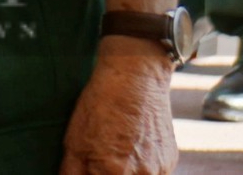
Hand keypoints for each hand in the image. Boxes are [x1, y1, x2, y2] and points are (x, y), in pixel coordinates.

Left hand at [60, 49, 176, 174]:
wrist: (135, 77)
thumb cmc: (100, 104)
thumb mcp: (74, 140)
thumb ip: (72, 172)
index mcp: (113, 172)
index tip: (89, 169)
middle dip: (107, 174)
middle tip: (101, 161)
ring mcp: (159, 171)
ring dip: (125, 174)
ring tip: (116, 153)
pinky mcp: (170, 163)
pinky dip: (140, 170)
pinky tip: (130, 150)